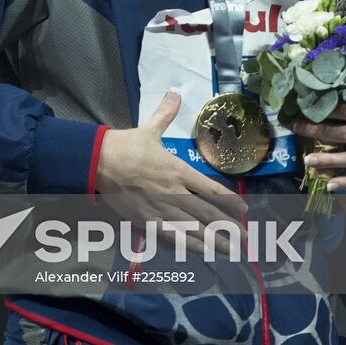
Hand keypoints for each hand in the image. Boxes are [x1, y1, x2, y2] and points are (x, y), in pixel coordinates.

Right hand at [96, 88, 246, 253]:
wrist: (100, 162)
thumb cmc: (126, 146)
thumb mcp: (149, 128)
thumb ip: (166, 114)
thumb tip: (175, 92)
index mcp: (178, 171)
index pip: (211, 189)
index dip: (229, 201)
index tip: (244, 209)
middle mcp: (174, 193)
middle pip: (207, 213)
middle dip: (228, 227)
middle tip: (244, 238)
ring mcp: (161, 209)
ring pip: (193, 229)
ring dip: (213, 241)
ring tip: (230, 250)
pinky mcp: (146, 221)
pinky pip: (171, 237)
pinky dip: (187, 245)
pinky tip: (199, 252)